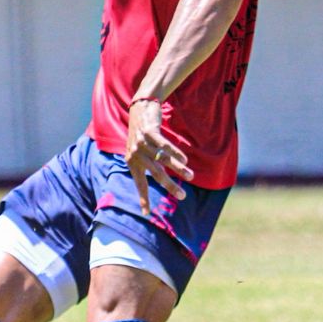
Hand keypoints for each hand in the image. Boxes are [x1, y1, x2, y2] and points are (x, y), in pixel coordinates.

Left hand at [124, 99, 189, 214]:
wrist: (139, 107)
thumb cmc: (141, 132)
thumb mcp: (137, 149)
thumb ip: (145, 163)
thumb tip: (159, 178)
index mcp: (132, 162)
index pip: (139, 184)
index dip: (143, 198)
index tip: (146, 213)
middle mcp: (136, 154)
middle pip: (155, 175)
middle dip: (170, 186)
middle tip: (182, 196)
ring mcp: (142, 143)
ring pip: (163, 160)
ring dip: (178, 169)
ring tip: (190, 176)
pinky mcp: (150, 132)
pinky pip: (165, 146)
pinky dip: (176, 153)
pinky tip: (185, 159)